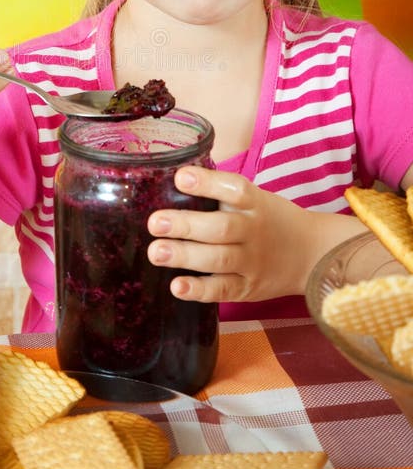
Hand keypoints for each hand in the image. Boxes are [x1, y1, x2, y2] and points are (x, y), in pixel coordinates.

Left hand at [147, 166, 320, 303]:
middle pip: (221, 228)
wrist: (312, 254)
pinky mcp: (248, 288)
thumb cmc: (270, 220)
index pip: (234, 189)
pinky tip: (177, 286)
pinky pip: (222, 290)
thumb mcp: (255, 199)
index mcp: (255, 203)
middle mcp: (253, 231)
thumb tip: (174, 178)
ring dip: (185, 256)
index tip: (181, 177)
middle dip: (186, 225)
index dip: (207, 183)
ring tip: (156, 252)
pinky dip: (199, 290)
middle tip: (155, 222)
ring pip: (218, 260)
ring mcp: (251, 262)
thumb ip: (220, 192)